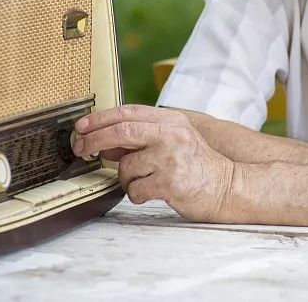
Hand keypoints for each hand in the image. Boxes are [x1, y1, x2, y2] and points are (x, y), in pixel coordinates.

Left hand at [73, 104, 234, 221]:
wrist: (227, 187)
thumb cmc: (197, 166)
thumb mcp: (172, 142)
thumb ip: (141, 138)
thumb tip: (103, 142)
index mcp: (172, 120)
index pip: (128, 112)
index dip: (100, 118)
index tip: (81, 126)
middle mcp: (172, 135)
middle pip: (122, 131)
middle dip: (94, 140)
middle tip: (80, 149)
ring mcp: (172, 158)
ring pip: (126, 166)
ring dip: (125, 178)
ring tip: (143, 181)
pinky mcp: (170, 183)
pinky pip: (135, 190)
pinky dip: (135, 194)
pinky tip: (150, 193)